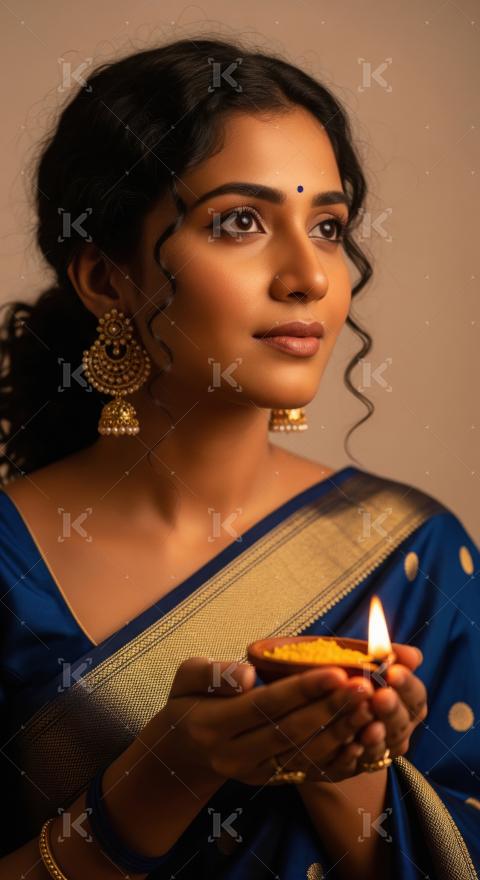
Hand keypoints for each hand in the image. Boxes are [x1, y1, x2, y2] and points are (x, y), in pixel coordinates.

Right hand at [154, 657, 378, 786]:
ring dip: (342, 733)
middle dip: (332, 710)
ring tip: (371, 707)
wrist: (182, 752)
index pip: (265, 706)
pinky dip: (339, 758)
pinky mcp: (272, 782)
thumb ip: (214, 674)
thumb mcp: (186, 678)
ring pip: (305, 756)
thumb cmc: (187, 703)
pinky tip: (364, 738)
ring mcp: (255, 774)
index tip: (337, 671)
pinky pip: (310, 773)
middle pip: (291, 733)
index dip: (303, 690)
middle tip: (365, 686)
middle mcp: (235, 756)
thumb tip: (248, 675)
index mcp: (213, 725)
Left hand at [352, 643, 427, 767]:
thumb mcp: (367, 660)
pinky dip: (357, 756)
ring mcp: (382, 749)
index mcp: (407, 701)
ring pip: (384, 747)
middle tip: (380, 696)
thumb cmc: (352, 674)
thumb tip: (414, 656)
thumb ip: (390, 657)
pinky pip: (361, 764)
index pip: (415, 695)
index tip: (393, 671)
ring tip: (368, 726)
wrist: (324, 700)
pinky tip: (351, 746)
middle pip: (402, 723)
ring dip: (377, 737)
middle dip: (392, 709)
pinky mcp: (360, 764)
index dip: (406, 684)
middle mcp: (399, 728)